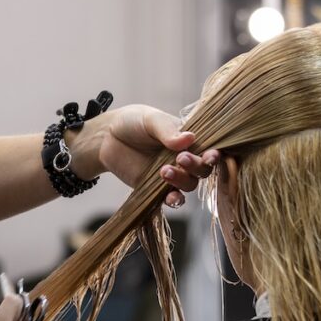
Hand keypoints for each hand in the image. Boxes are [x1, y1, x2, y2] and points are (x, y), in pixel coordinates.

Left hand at [68, 104, 219, 207]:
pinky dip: (175, 200)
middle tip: (180, 159)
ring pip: (189, 184)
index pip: (209, 149)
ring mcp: (172, 174)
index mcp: (189, 139)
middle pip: (202, 170)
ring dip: (182, 181)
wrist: (106, 138)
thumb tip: (190, 139)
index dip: (214, 155)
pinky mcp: (157, 188)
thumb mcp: (150, 120)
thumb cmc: (132, 122)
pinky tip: (171, 197)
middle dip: (196, 167)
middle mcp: (184, 158)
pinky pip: (173, 198)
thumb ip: (168, 131)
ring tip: (164, 171)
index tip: (210, 155)